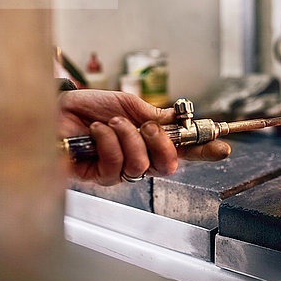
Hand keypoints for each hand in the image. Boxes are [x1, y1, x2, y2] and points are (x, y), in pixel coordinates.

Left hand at [58, 90, 230, 185]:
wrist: (58, 109)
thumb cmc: (91, 107)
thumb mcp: (128, 104)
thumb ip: (154, 114)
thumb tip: (176, 120)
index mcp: (151, 140)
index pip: (184, 150)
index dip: (205, 151)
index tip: (222, 147)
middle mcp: (140, 158)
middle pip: (169, 165)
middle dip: (160, 142)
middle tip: (146, 125)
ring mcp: (121, 169)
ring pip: (142, 164)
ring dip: (127, 137)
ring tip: (111, 123)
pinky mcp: (100, 176)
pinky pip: (116, 164)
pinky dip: (108, 141)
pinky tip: (97, 131)